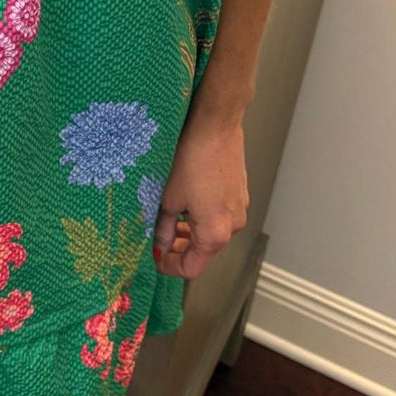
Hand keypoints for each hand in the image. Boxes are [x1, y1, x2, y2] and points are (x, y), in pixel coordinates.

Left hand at [152, 95, 249, 279]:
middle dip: (180, 249)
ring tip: (170, 220)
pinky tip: (187, 202)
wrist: (216, 127)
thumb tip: (159, 246)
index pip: (192, 268)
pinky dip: (203, 217)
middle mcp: (233, 225)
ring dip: (191, 232)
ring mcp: (239, 209)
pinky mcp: (239, 194)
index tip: (155, 259)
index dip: (170, 266)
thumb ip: (163, 228)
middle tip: (158, 241)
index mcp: (215, 233)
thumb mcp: (169, 199)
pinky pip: (220, 215)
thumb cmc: (193, 159)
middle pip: (204, 251)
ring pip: (212, 232)